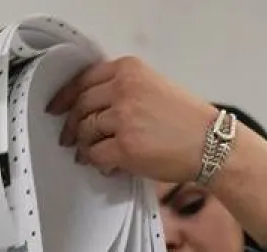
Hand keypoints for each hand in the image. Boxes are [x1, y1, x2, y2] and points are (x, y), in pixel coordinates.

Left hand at [47, 57, 218, 182]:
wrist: (211, 142)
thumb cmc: (187, 119)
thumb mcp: (154, 87)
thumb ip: (123, 89)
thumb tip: (91, 107)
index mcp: (129, 70)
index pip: (84, 80)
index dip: (64, 97)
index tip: (55, 108)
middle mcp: (123, 90)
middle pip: (81, 106)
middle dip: (70, 125)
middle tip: (68, 139)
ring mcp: (123, 119)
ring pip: (85, 132)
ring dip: (83, 146)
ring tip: (90, 154)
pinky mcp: (125, 147)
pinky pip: (96, 154)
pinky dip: (96, 161)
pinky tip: (106, 165)